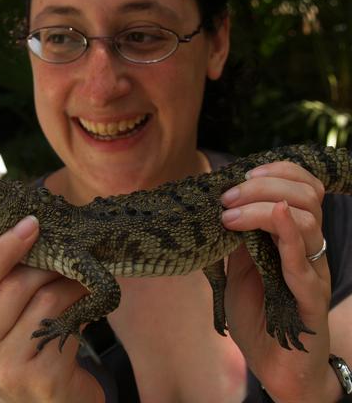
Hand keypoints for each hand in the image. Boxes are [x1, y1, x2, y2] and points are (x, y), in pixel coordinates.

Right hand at [0, 216, 104, 402]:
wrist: (53, 399)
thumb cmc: (26, 346)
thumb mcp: (0, 317)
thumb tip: (22, 225)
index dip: (0, 250)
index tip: (30, 224)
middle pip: (12, 287)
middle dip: (45, 263)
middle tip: (65, 255)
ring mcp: (6, 373)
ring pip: (44, 300)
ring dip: (68, 283)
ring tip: (77, 280)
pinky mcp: (42, 380)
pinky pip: (67, 322)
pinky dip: (82, 307)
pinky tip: (85, 308)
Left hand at [220, 161, 336, 400]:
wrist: (275, 365)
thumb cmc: (258, 315)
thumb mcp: (240, 267)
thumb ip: (239, 238)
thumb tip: (223, 206)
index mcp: (293, 237)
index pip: (302, 186)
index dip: (276, 171)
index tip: (241, 174)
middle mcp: (309, 248)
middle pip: (306, 194)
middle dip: (263, 184)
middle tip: (227, 196)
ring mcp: (312, 270)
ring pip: (308, 218)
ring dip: (263, 205)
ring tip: (229, 216)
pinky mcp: (309, 296)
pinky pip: (304, 257)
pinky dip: (290, 231)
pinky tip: (274, 215)